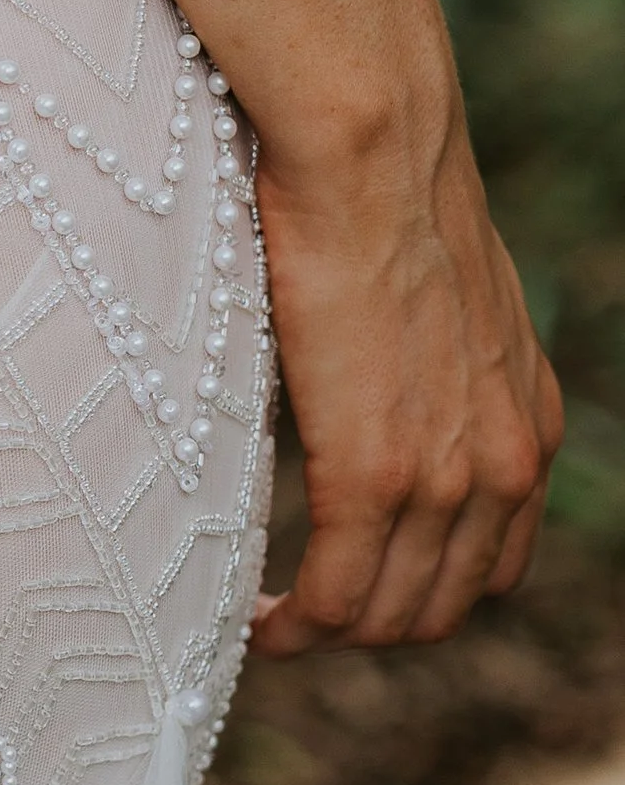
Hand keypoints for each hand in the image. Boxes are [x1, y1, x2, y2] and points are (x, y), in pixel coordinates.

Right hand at [249, 73, 561, 656]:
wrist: (372, 149)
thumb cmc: (379, 202)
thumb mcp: (444, 312)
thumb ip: (429, 378)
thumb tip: (364, 400)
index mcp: (527, 424)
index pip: (492, 567)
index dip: (418, 594)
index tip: (349, 587)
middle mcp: (506, 463)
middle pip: (441, 607)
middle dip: (367, 627)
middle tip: (295, 616)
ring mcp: (447, 476)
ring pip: (389, 616)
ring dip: (326, 635)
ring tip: (270, 625)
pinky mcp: (375, 474)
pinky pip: (338, 596)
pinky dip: (296, 626)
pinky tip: (257, 622)